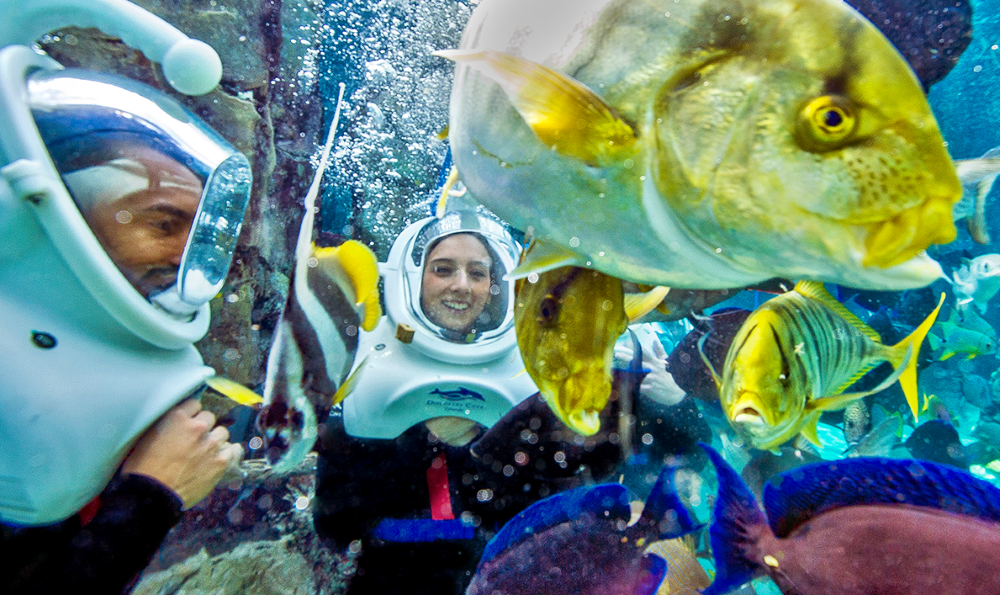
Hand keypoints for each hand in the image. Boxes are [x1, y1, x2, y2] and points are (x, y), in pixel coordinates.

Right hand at [121, 398, 242, 508]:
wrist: (152, 495)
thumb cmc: (143, 469)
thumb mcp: (147, 437)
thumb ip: (166, 424)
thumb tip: (175, 422)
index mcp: (177, 418)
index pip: (194, 404)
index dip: (191, 414)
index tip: (188, 423)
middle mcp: (197, 427)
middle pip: (209, 417)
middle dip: (202, 427)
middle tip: (194, 441)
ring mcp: (211, 444)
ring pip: (222, 432)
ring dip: (215, 440)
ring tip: (205, 452)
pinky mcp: (221, 462)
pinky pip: (234, 450)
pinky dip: (228, 453)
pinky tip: (220, 458)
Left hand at [617, 335, 685, 405]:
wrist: (678, 392)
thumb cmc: (670, 376)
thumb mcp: (666, 362)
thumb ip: (659, 351)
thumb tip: (655, 340)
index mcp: (655, 362)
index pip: (644, 352)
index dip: (634, 346)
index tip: (625, 343)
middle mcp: (652, 369)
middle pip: (638, 361)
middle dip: (627, 357)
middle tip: (617, 354)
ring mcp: (651, 379)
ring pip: (636, 374)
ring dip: (626, 371)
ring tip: (616, 369)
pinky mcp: (650, 389)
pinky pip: (638, 387)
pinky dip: (631, 385)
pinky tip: (623, 384)